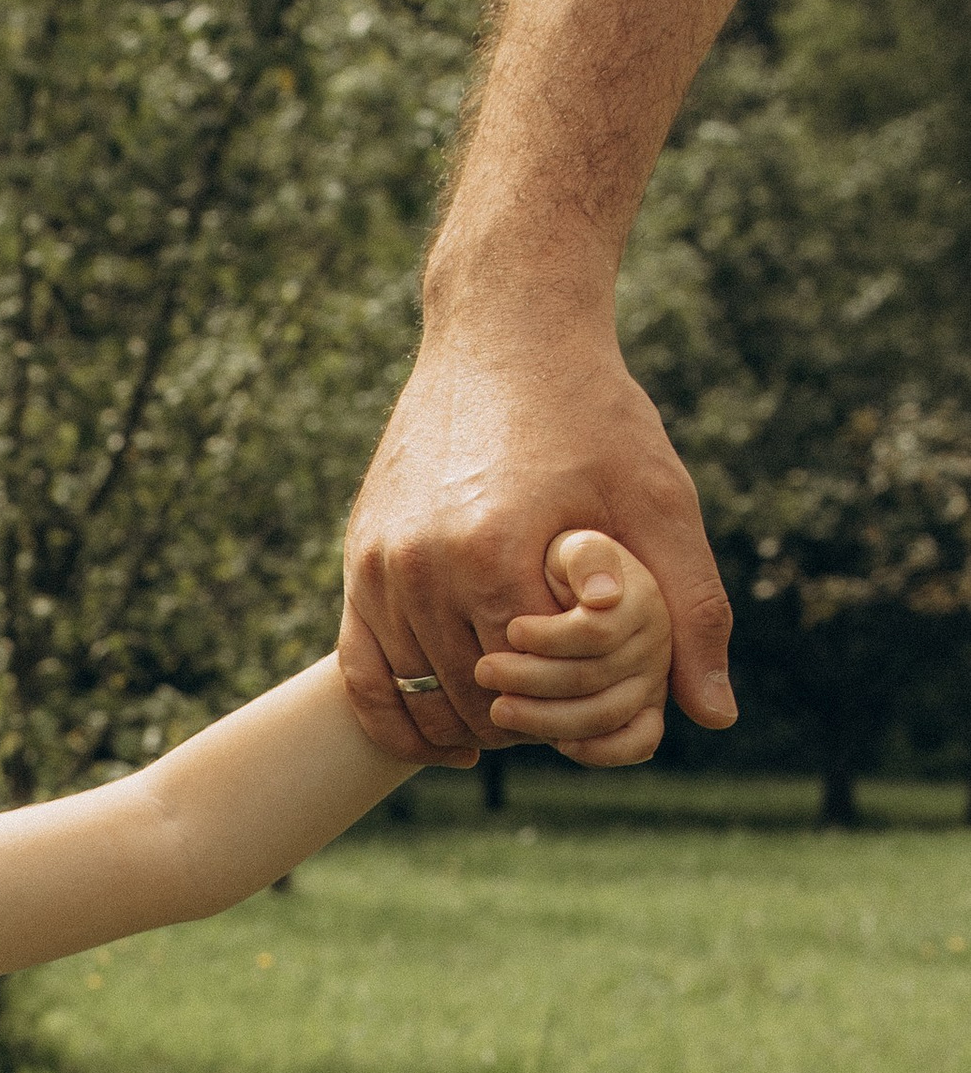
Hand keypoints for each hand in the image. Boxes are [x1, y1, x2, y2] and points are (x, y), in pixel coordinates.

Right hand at [338, 310, 732, 764]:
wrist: (503, 333)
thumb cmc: (593, 413)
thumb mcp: (660, 501)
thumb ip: (690, 609)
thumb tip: (714, 715)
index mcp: (495, 557)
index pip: (537, 688)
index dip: (580, 708)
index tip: (610, 699)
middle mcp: (423, 568)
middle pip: (476, 701)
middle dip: (528, 719)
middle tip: (572, 711)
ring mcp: (379, 568)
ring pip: (420, 696)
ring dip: (471, 721)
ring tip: (524, 712)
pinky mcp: (358, 563)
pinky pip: (361, 676)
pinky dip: (398, 719)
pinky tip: (444, 740)